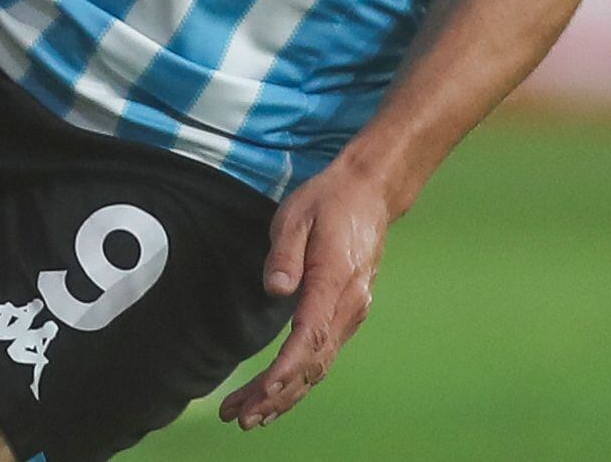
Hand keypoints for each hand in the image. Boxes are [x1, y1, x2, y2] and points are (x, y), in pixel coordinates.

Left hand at [219, 156, 391, 430]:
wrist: (370, 193)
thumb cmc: (328, 201)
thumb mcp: (297, 214)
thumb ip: (285, 253)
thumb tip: (275, 289)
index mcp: (336, 279)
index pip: (310, 335)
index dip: (286, 368)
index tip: (263, 391)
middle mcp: (350, 304)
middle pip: (313, 362)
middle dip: (277, 395)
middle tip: (240, 418)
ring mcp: (353, 312)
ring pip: (319, 366)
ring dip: (286, 395)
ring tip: (248, 417)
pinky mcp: (349, 315)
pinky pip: (324, 357)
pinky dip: (300, 381)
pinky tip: (278, 395)